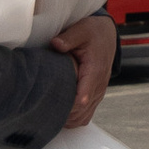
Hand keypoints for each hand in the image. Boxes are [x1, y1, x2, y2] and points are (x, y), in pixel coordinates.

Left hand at [50, 8, 117, 129]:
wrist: (106, 35)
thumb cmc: (92, 32)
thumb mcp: (81, 30)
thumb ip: (68, 38)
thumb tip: (55, 44)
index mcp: (95, 71)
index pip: (83, 98)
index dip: (67, 106)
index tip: (51, 107)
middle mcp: (99, 85)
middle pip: (82, 111)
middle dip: (64, 115)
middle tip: (42, 114)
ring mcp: (98, 92)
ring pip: (84, 115)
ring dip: (68, 119)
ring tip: (48, 117)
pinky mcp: (95, 95)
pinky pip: (87, 114)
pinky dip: (75, 118)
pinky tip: (61, 117)